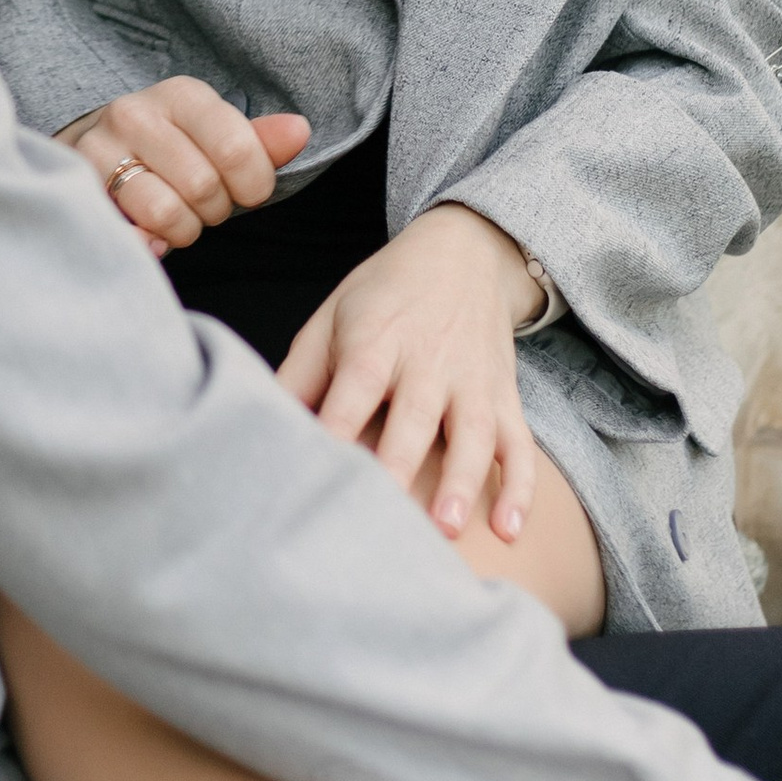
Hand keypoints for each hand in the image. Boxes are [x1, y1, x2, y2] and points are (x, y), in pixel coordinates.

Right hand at [58, 80, 310, 256]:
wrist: (92, 149)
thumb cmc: (170, 148)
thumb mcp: (216, 137)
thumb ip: (259, 141)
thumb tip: (300, 131)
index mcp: (182, 95)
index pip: (238, 151)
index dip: (253, 186)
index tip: (246, 190)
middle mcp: (135, 112)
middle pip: (205, 187)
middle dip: (214, 210)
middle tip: (202, 202)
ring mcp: (99, 149)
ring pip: (167, 214)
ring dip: (182, 230)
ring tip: (175, 214)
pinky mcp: (78, 187)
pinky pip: (130, 234)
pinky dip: (148, 244)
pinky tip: (147, 232)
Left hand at [277, 205, 543, 543]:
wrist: (465, 251)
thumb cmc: (384, 294)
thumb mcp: (332, 317)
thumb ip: (299, 374)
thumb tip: (262, 428)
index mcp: (375, 341)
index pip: (354, 388)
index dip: (337, 428)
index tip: (318, 473)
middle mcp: (427, 362)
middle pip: (414, 416)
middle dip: (400, 465)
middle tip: (385, 518)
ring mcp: (471, 381)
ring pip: (472, 434)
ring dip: (462, 481)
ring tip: (447, 528)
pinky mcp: (503, 397)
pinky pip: (518, 444)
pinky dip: (519, 486)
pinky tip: (510, 529)